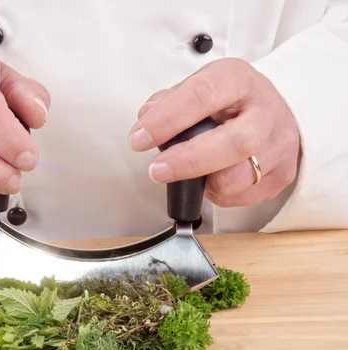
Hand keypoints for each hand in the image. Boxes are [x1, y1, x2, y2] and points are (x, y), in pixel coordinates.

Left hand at [128, 58, 300, 206]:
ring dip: (201, 182)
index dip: (166, 120)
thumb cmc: (231, 100)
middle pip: (231, 144)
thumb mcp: (201, 85)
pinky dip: (215, 193)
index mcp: (239, 80)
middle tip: (155, 170)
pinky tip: (209, 178)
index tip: (139, 138)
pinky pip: (240, 197)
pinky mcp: (282, 175)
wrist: (276, 111)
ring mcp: (278, 146)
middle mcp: (265, 112)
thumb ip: (170, 101)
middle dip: (186, 161)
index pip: (202, 96)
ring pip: (236, 178)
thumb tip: (145, 119)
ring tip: (185, 172)